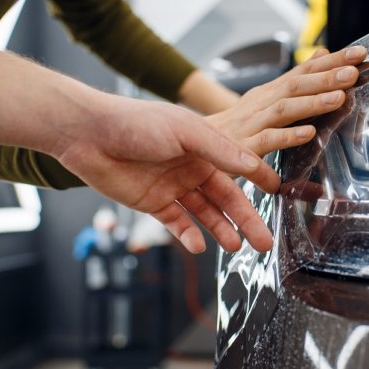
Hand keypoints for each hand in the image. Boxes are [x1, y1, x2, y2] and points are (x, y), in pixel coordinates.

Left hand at [53, 96, 279, 253]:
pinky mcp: (152, 203)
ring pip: (204, 213)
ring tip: (236, 247)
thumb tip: (252, 163)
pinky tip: (199, 245)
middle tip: (264, 241)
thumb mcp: (185, 131)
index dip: (259, 179)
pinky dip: (188, 235)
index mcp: (203, 146)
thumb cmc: (136, 122)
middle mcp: (191, 167)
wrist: (88, 135)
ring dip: (220, 230)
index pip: (239, 166)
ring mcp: (172, 186)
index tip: (280, 192)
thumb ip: (220, 149)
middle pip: (225, 198)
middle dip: (246, 219)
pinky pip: (176, 223)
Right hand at [207, 45, 367, 155]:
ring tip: (339, 97)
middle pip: (296, 85)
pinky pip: (268, 140)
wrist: (196, 144)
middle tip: (354, 71)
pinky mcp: (244, 147)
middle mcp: (262, 102)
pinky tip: (308, 133)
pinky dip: (288, 136)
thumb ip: (296, 79)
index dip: (332, 61)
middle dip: (326, 77)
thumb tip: (322, 54)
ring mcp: (252, 123)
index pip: (304, 70)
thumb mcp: (267, 97)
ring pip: (284, 108)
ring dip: (312, 102)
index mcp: (270, 91)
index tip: (359, 53)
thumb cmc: (238, 125)